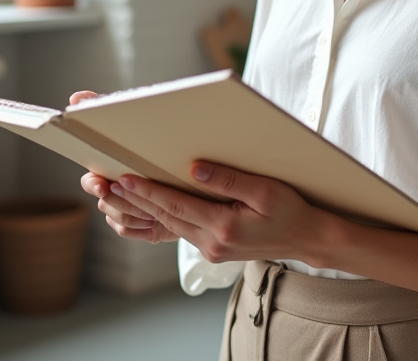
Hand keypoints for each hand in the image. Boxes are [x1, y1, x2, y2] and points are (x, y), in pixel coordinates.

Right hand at [71, 90, 179, 243]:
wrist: (196, 177)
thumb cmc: (160, 142)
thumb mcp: (139, 120)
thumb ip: (103, 106)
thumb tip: (76, 97)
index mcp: (110, 168)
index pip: (90, 180)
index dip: (93, 184)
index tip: (102, 183)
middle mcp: (113, 190)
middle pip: (106, 201)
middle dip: (121, 199)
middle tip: (136, 195)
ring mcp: (124, 209)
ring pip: (118, 217)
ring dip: (136, 212)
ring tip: (155, 205)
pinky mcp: (138, 226)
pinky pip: (128, 231)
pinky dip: (141, 226)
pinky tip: (156, 219)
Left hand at [114, 161, 332, 265]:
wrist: (306, 239)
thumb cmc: (290, 211)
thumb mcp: (266, 190)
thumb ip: (230, 180)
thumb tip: (195, 167)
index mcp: (224, 228)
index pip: (176, 206)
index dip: (149, 191)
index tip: (126, 179)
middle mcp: (212, 244)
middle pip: (166, 217)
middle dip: (137, 200)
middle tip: (111, 183)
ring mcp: (211, 250)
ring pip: (170, 225)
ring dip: (146, 208)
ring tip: (122, 192)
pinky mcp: (212, 249)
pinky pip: (181, 230)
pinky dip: (163, 215)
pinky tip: (151, 204)